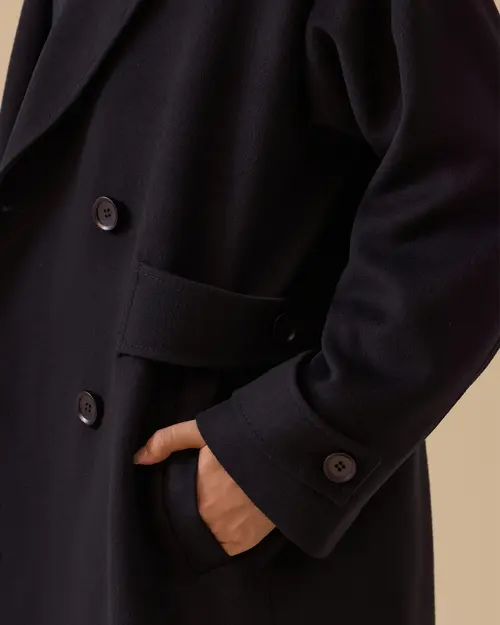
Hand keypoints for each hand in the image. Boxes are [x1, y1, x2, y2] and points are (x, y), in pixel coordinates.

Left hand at [133, 419, 275, 555]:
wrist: (285, 453)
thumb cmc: (242, 441)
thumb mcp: (203, 432)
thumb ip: (168, 440)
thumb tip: (137, 457)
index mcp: (198, 495)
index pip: (173, 509)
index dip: (176, 502)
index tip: (182, 494)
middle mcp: (212, 520)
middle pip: (190, 523)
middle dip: (192, 513)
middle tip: (202, 497)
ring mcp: (231, 534)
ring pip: (206, 536)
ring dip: (207, 526)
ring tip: (215, 508)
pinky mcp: (248, 541)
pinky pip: (225, 546)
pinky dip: (223, 536)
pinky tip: (227, 519)